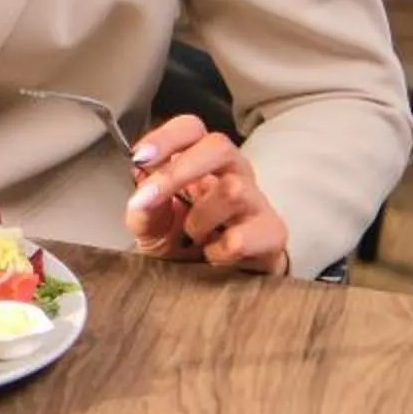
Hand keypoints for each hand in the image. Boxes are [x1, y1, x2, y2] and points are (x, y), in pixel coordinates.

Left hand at [124, 112, 289, 274]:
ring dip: (199, 220)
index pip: (191, 128)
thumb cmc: (183, 243)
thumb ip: (141, 209)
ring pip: (232, 190)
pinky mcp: (272, 233)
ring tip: (193, 237)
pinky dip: (217, 252)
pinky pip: (241, 237)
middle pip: (219, 146)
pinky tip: (213, 255)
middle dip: (178, 171)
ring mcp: (257, 200)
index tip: (140, 158)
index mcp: (202, 162)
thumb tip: (140, 195)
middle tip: (149, 197)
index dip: (166, 137)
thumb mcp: (151, 226)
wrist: (214, 285)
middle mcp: (234, 172)